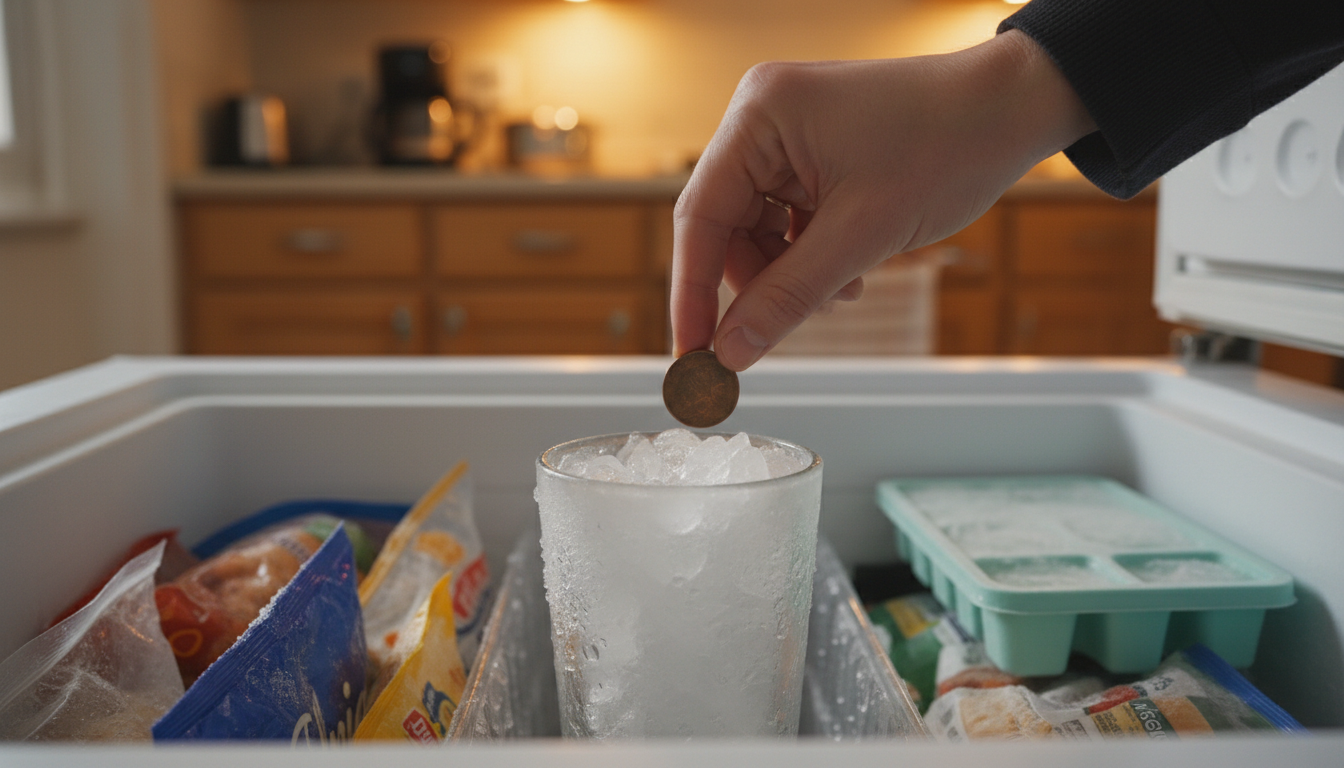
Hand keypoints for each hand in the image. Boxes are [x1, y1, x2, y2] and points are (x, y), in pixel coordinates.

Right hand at [671, 30, 1095, 369]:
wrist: (1011, 111)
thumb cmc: (948, 146)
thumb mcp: (862, 235)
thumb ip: (788, 297)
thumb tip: (730, 352)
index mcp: (761, 115)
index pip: (700, 215)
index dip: (692, 292)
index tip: (691, 354)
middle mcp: (763, 118)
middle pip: (726, 227)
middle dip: (757, 284)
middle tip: (772, 337)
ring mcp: (786, 135)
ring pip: (757, 231)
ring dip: (790, 275)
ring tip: (844, 291)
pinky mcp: (811, 153)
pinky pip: (786, 220)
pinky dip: (810, 256)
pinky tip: (850, 273)